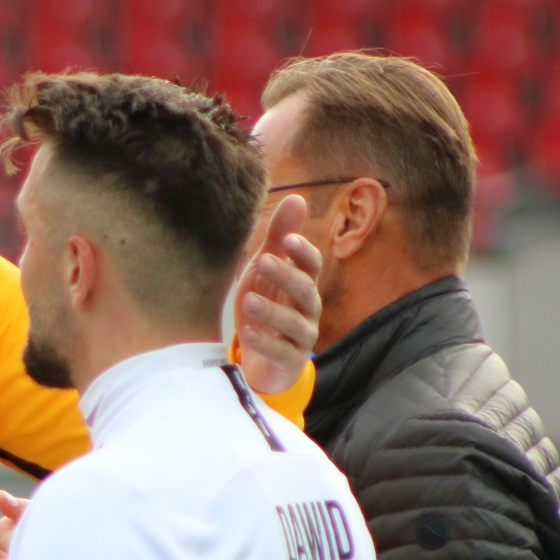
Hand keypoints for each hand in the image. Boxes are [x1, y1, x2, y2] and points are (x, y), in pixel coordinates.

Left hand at [232, 193, 323, 393]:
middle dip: (287, 277)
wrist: (260, 358)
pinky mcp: (290, 362)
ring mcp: (302, 338)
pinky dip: (266, 343)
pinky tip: (247, 333)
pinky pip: (282, 353)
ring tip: (247, 300)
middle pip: (306, 292)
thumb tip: (297, 198)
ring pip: (295, 324)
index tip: (286, 240)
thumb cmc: (266, 305)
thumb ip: (277, 237)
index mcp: (303, 285)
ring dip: (272, 311)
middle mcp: (308, 310)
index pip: (312, 266)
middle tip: (262, 262)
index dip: (302, 253)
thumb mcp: (265, 271)